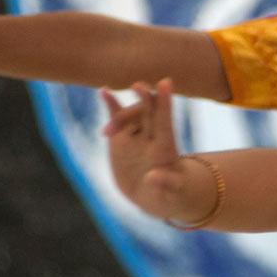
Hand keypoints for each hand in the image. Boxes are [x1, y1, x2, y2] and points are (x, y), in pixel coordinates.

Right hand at [100, 79, 206, 222]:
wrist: (155, 194)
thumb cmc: (171, 192)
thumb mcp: (172, 191)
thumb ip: (165, 183)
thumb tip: (152, 177)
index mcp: (166, 147)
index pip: (166, 121)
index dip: (165, 103)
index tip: (166, 82)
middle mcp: (152, 136)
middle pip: (149, 111)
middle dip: (144, 97)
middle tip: (138, 86)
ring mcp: (136, 135)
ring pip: (130, 113)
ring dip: (121, 110)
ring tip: (108, 110)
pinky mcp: (121, 138)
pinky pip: (116, 117)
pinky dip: (111, 104)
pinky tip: (104, 91)